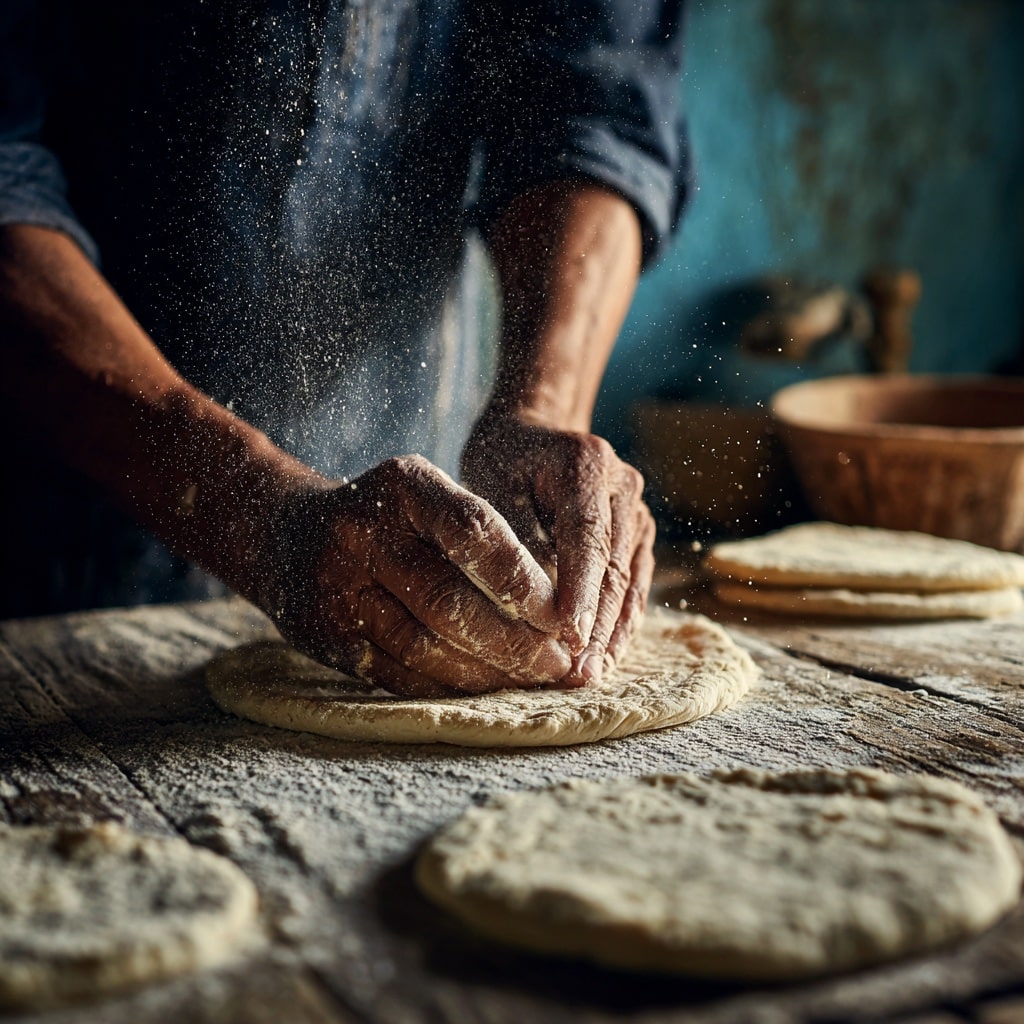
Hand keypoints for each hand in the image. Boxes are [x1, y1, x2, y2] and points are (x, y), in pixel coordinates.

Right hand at [260, 455, 571, 695]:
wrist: (284, 535)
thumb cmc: (387, 519)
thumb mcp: (426, 498)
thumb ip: (480, 537)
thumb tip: (559, 606)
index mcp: (402, 487)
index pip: (474, 531)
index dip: (523, 580)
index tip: (565, 617)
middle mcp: (362, 532)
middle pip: (449, 599)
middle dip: (514, 640)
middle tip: (560, 663)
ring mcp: (335, 588)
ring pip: (424, 645)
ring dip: (487, 672)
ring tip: (532, 680)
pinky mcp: (323, 637)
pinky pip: (397, 673)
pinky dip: (448, 686)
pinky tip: (485, 690)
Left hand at [462, 413, 654, 685]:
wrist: (534, 432)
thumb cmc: (504, 459)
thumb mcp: (494, 485)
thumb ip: (516, 538)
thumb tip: (536, 602)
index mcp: (588, 464)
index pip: (588, 537)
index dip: (581, 591)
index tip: (569, 637)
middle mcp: (624, 486)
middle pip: (615, 566)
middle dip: (597, 625)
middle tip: (579, 675)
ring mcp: (637, 511)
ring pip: (629, 581)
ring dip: (612, 632)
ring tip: (591, 677)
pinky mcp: (638, 535)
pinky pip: (634, 584)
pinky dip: (620, 621)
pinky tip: (606, 657)